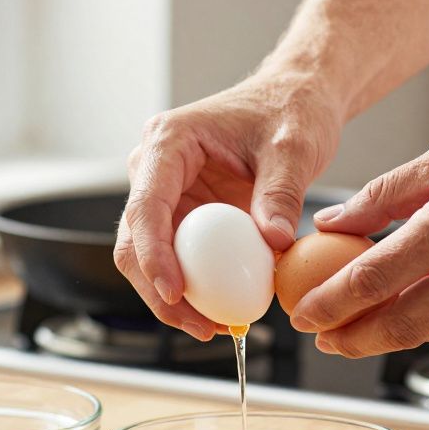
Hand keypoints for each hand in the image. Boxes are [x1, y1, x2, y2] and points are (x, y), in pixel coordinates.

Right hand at [115, 74, 342, 340]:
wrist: (295, 102)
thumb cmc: (290, 111)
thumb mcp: (294, 148)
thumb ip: (282, 193)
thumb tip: (275, 243)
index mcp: (168, 143)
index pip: (145, 207)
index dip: (153, 255)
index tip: (175, 292)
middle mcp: (154, 170)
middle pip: (133, 241)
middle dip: (158, 290)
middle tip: (199, 325)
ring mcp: (166, 195)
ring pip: (148, 258)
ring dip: (174, 300)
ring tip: (214, 328)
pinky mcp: (184, 216)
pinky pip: (178, 261)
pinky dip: (195, 289)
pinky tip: (222, 312)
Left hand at [291, 88, 428, 356]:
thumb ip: (385, 194)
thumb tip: (333, 224)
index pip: (373, 278)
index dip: (329, 304)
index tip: (302, 314)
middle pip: (401, 325)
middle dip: (352, 340)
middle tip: (323, 339)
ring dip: (392, 333)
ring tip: (359, 325)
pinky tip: (414, 306)